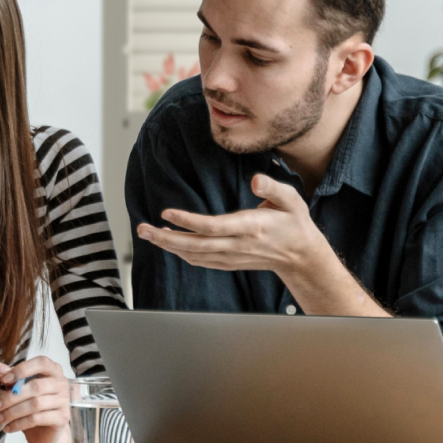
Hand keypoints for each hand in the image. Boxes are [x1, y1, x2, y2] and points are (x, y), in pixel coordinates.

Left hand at [137, 174, 332, 281]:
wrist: (299, 255)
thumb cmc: (294, 222)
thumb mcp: (292, 199)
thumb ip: (273, 187)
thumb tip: (256, 179)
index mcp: (250, 227)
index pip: (213, 226)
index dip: (188, 221)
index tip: (166, 213)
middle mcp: (237, 245)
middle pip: (195, 245)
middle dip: (166, 238)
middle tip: (143, 229)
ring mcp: (230, 257)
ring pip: (193, 254)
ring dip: (168, 245)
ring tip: (147, 233)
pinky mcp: (227, 263)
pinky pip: (198, 260)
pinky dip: (180, 253)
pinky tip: (167, 242)